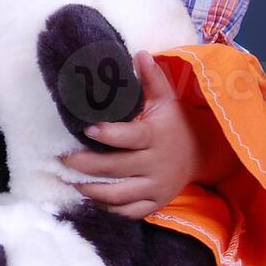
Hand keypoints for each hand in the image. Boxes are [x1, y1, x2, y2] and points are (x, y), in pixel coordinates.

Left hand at [60, 51, 238, 218]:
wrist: (202, 154)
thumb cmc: (174, 122)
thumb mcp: (167, 99)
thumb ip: (152, 78)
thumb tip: (140, 53)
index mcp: (156, 137)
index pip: (131, 137)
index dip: (109, 135)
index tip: (87, 129)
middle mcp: (156, 165)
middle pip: (116, 169)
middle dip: (87, 166)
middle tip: (62, 160)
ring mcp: (156, 187)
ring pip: (120, 195)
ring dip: (92, 191)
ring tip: (69, 182)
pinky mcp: (155, 203)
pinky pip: (129, 212)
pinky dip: (108, 209)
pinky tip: (88, 201)